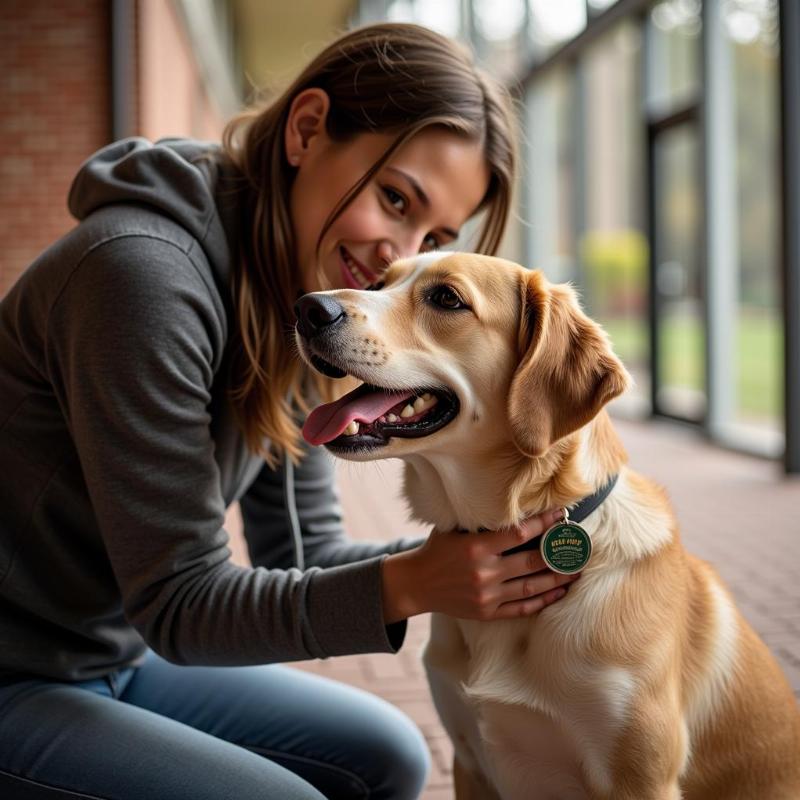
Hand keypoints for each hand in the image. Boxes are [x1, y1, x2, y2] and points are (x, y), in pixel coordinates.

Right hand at [381, 510, 579, 622]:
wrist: (416, 584)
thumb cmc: (437, 549)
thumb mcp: (455, 529)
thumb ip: (482, 522)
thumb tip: (513, 507)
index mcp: (477, 547)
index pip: (521, 533)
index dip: (545, 523)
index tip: (562, 515)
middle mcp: (485, 572)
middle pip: (533, 562)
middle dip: (560, 552)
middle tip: (579, 544)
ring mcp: (488, 595)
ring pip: (533, 587)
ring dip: (558, 578)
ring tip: (577, 570)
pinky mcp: (488, 613)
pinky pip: (522, 608)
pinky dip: (543, 600)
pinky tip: (559, 591)